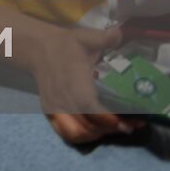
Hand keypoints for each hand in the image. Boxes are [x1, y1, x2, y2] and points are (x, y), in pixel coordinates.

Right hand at [23, 25, 136, 145]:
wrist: (37, 48)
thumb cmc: (65, 45)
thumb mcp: (85, 38)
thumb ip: (105, 37)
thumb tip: (121, 33)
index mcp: (75, 83)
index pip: (93, 109)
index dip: (112, 120)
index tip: (132, 122)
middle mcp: (65, 100)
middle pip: (89, 126)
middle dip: (113, 130)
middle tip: (132, 125)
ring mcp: (56, 108)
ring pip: (77, 134)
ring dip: (97, 135)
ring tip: (113, 128)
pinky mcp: (51, 112)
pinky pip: (66, 133)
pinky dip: (81, 137)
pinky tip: (94, 131)